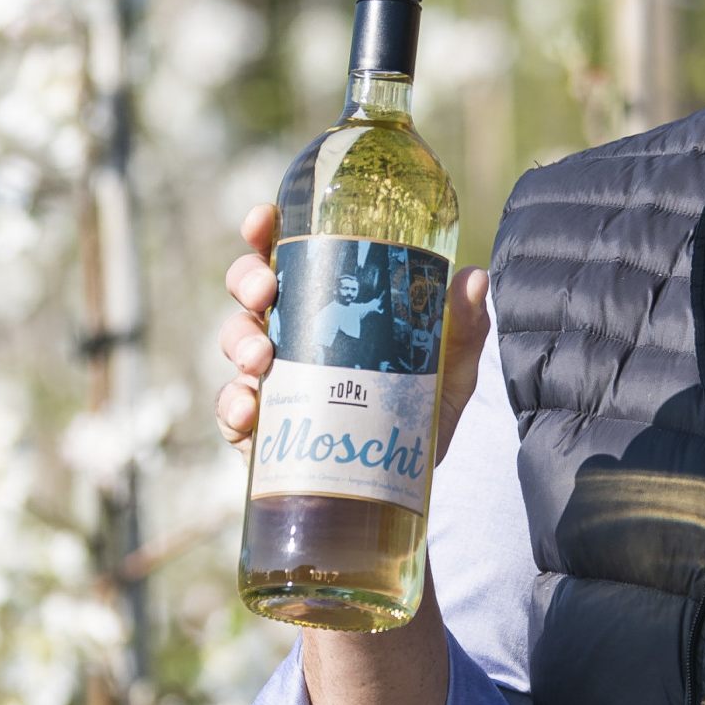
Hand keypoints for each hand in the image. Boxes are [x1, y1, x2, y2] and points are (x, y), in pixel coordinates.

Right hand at [213, 199, 492, 458]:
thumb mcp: (447, 369)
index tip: (263, 221)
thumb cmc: (418, 413)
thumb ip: (462, 327)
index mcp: (325, 307)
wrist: (403, 484)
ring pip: (236, 345)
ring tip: (262, 358)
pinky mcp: (260, 431)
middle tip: (266, 292)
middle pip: (250, 294)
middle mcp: (290, 337)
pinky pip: (231, 413)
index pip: (285, 257)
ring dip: (240, 343)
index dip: (263, 232)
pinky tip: (249, 409)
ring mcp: (271, 382)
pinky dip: (232, 407)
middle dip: (248, 282)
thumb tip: (474, 278)